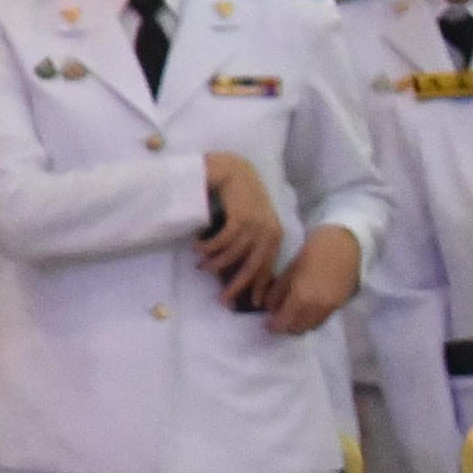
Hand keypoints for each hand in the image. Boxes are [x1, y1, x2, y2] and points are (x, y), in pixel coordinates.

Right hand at [195, 153, 285, 297]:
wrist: (234, 170)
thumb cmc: (239, 196)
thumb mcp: (250, 221)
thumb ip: (249, 241)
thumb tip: (235, 266)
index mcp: (274, 236)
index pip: (267, 267)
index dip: (258, 286)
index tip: (251, 303)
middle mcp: (269, 232)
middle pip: (253, 266)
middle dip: (238, 285)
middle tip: (223, 299)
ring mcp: (256, 225)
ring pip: (234, 254)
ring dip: (215, 262)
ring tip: (200, 265)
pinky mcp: (242, 218)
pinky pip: (223, 241)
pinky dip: (209, 246)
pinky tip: (198, 246)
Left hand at [270, 221, 362, 340]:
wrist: (345, 245)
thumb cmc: (313, 252)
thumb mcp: (289, 270)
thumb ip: (277, 292)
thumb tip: (269, 308)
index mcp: (302, 297)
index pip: (284, 323)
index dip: (273, 326)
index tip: (267, 322)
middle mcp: (319, 307)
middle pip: (298, 329)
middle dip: (286, 326)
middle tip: (277, 318)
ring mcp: (332, 307)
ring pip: (311, 326)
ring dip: (299, 324)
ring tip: (291, 312)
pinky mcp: (341, 304)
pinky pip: (322, 319)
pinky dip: (311, 319)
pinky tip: (305, 308)